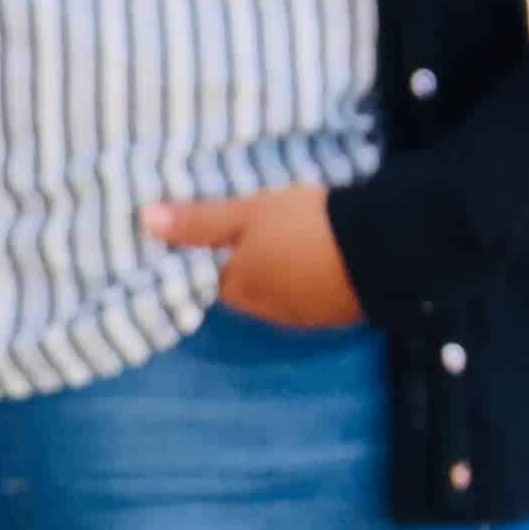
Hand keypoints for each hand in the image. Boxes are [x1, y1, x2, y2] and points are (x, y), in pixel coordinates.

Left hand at [145, 182, 362, 327]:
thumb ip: (199, 221)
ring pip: (276, 294)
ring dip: (275, 272)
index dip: (202, 256)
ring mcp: (305, 316)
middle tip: (245, 230)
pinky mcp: (338, 314)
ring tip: (279, 240)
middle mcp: (267, 311)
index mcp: (238, 288)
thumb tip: (144, 222)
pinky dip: (303, 280)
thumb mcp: (247, 212)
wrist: (384, 249)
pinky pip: (308, 297)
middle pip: (241, 287)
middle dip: (240, 264)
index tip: (203, 234)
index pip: (204, 278)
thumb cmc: (305, 226)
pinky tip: (311, 257)